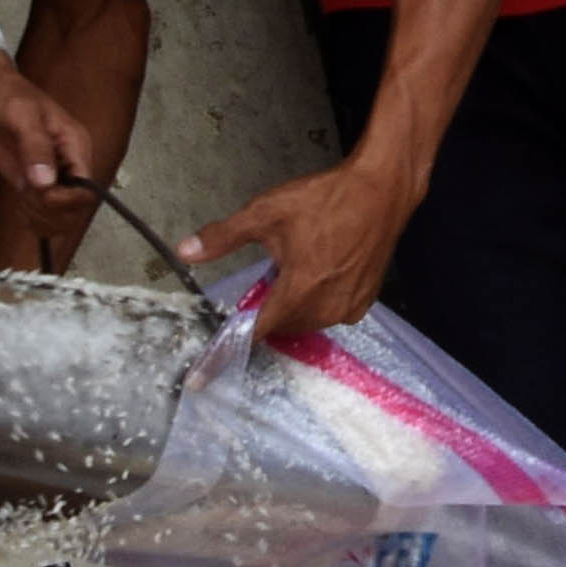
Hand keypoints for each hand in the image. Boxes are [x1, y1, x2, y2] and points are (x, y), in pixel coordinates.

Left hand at [0, 48, 97, 209]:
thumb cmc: (4, 94)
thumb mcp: (22, 116)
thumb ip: (35, 148)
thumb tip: (47, 183)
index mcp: (76, 143)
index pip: (87, 186)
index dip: (67, 198)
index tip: (41, 192)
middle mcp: (68, 161)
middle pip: (76, 204)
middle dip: (53, 208)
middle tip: (28, 192)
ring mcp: (50, 173)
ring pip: (60, 211)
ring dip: (42, 213)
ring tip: (23, 195)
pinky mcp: (32, 181)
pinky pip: (43, 208)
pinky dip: (33, 213)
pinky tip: (21, 202)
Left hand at [183, 153, 422, 342]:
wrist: (381, 190)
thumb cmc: (325, 199)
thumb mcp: (266, 213)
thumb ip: (224, 237)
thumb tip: (185, 251)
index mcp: (299, 291)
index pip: (256, 332)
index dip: (228, 348)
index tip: (202, 376)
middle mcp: (326, 308)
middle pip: (281, 326)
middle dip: (268, 309)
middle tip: (271, 273)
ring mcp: (348, 308)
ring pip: (305, 321)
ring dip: (293, 305)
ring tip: (299, 266)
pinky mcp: (364, 302)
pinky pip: (329, 314)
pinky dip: (317, 302)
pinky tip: (320, 272)